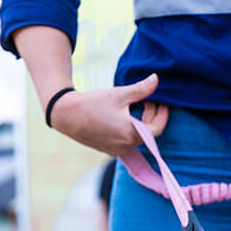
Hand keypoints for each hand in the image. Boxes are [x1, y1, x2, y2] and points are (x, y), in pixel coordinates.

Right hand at [49, 74, 169, 156]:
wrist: (67, 115)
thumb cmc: (93, 103)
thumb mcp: (120, 94)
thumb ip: (141, 89)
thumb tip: (156, 79)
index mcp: (131, 134)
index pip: (157, 129)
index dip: (163, 115)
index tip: (163, 102)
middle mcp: (125, 146)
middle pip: (148, 134)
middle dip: (152, 116)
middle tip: (150, 100)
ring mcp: (117, 150)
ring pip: (138, 138)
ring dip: (142, 123)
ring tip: (138, 105)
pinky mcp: (109, 150)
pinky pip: (127, 141)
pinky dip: (132, 129)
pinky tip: (127, 115)